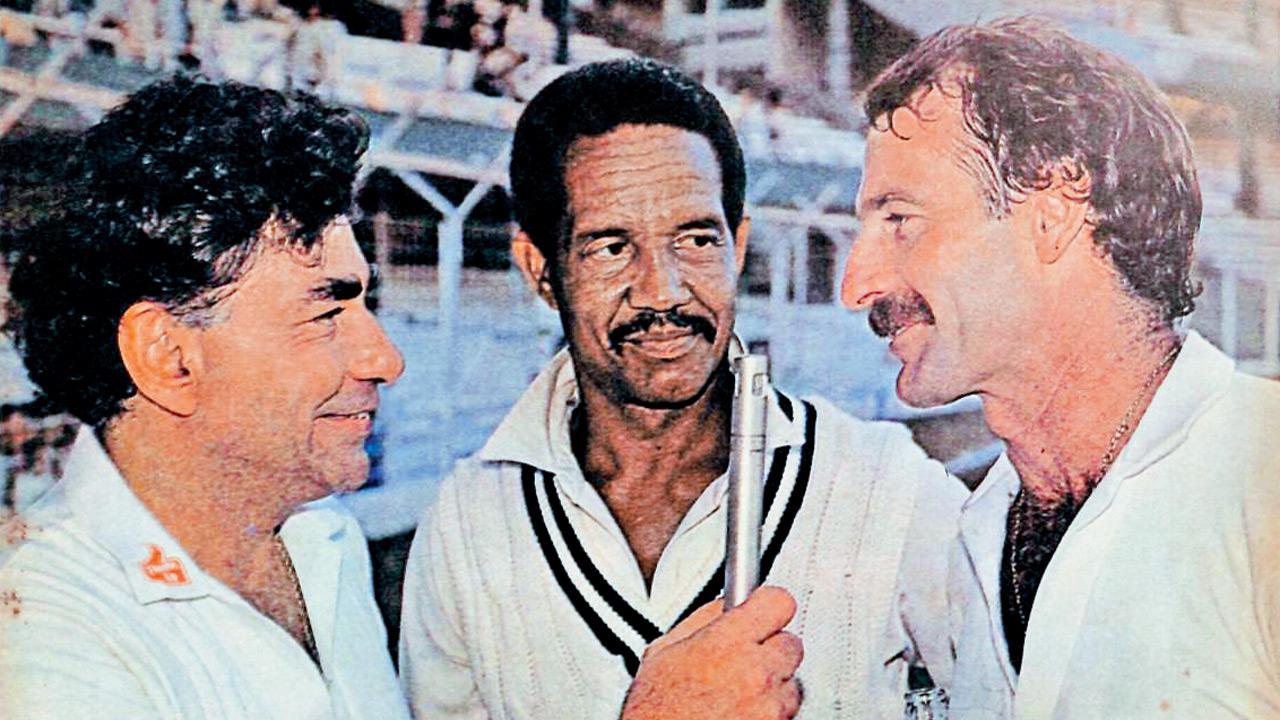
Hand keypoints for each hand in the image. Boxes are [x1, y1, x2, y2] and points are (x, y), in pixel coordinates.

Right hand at [620, 586, 802, 719]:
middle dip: (771, 648)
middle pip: (791, 643)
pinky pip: (786, 713)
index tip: (761, 609)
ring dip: (774, 684)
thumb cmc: (655, 712)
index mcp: (727, 644)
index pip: (778, 602)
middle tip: (746, 657)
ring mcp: (770, 707)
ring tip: (739, 692)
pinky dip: (770, 711)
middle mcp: (756, 674)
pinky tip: (742, 711)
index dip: (768, 604)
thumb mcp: (664, 652)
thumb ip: (703, 620)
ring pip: (792, 682)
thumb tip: (727, 603)